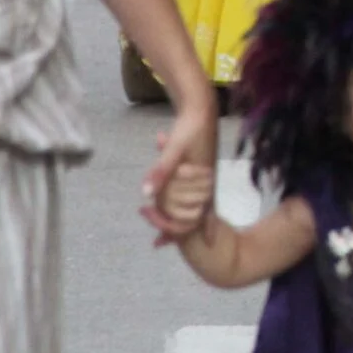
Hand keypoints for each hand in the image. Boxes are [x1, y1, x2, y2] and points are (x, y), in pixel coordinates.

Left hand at [141, 105, 217, 242]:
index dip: (199, 229)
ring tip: (162, 229)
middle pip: (197, 213)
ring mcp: (204, 176)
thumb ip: (161, 172)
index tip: (195, 244)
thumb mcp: (174, 150)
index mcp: (204, 182)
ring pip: (193, 203)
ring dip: (177, 215)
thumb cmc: (191, 129)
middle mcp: (207, 182)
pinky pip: (189, 192)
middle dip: (181, 228)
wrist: (201, 109)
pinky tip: (166, 198)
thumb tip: (145, 195)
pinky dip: (177, 199)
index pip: (204, 213)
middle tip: (161, 242)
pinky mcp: (199, 169)